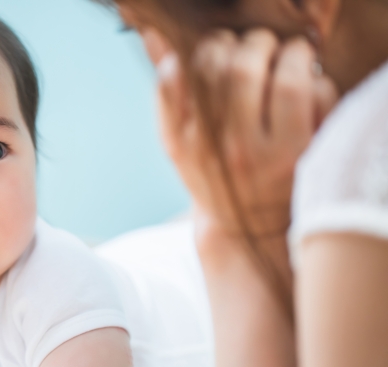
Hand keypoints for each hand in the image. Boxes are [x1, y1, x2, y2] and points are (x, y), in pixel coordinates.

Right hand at [152, 28, 337, 236]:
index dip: (206, 48)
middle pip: (237, 67)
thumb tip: (154, 35)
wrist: (246, 228)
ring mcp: (265, 153)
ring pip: (282, 75)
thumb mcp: (179, 141)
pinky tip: (303, 86)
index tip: (217, 51)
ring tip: (286, 55)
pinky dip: (312, 78)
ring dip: (287, 52)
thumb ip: (167, 90)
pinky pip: (313, 92)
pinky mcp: (303, 153)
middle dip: (250, 43)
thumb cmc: (212, 174)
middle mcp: (222, 148)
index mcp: (184, 141)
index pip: (187, 71)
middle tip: (256, 47)